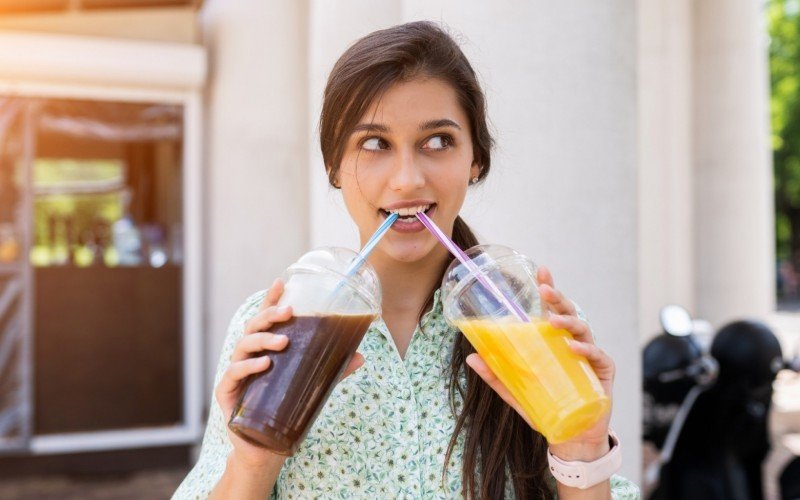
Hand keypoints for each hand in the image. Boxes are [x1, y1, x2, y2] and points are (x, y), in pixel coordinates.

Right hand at [215, 278, 364, 466]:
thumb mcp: (310, 386)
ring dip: (263, 339)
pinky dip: (248, 366)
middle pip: (253, 327)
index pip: (264, 320)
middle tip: (289, 311)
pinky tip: (264, 365)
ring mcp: (235, 373)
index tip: (281, 282)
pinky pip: (234, 373)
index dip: (270, 300)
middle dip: (270, 315)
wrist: (265, 448)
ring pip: (243, 345)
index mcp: (264, 350)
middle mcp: (247, 357)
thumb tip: (361, 357)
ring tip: (283, 341)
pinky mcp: (227, 393)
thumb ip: (332, 371)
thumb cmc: (284, 410)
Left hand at [465, 265, 614, 460]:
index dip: (549, 289)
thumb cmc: (546, 408)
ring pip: (583, 330)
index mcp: (555, 342)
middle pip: (568, 313)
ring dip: (568, 323)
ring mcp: (590, 356)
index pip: (552, 310)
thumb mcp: (516, 391)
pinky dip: (586, 350)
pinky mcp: (603, 372)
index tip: (541, 271)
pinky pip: (597, 356)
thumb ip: (497, 375)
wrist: (571, 436)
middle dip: (557, 299)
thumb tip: (471, 358)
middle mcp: (574, 343)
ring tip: (554, 323)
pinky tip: (574, 348)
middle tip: (544, 290)